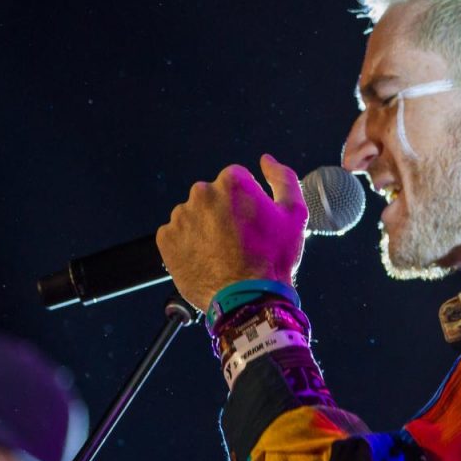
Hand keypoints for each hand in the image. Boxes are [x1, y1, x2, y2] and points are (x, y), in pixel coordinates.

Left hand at [156, 155, 307, 311]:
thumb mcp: (295, 214)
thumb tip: (267, 160)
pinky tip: (207, 258)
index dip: (248, 203)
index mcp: (232, 181)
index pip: (237, 181)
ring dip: (206, 228)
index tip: (253, 224)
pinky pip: (177, 234)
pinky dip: (189, 244)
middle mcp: (201, 192)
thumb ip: (283, 178)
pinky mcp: (165, 238)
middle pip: (213, 196)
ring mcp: (181, 216)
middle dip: (224, 212)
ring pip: (194, 215)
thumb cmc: (274, 257)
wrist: (248, 299)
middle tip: (240, 241)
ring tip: (223, 253)